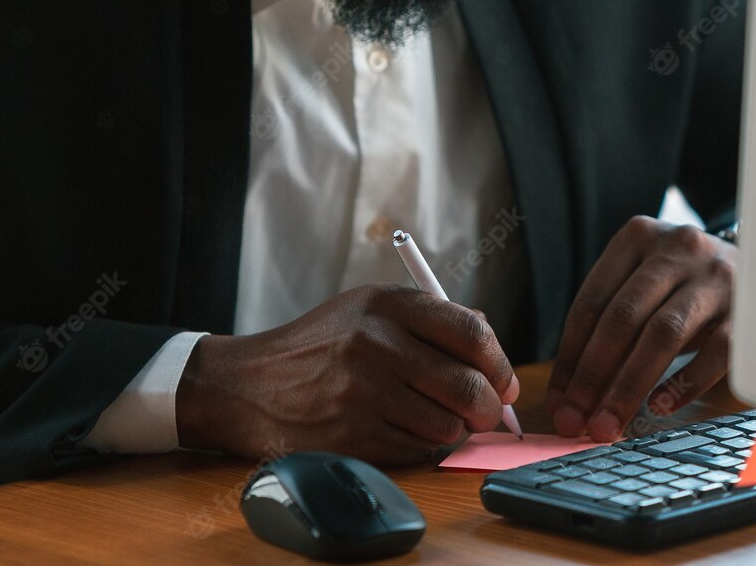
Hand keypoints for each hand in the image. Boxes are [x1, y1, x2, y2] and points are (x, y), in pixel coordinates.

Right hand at [175, 284, 519, 464]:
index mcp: (386, 304)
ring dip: (455, 431)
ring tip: (437, 420)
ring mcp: (362, 393)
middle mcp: (375, 344)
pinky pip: (417, 451)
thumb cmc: (320, 345)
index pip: (472, 333)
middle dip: (490, 408)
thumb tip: (493, 348)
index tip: (505, 382)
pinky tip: (405, 431)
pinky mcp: (352, 435)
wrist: (250, 384)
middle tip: (488, 413)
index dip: (501, 364)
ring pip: (448, 426)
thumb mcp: (368, 308)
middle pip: (468, 386)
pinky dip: (424, 448)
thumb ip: (430, 318)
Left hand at [547, 216, 733, 441]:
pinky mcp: (750, 307)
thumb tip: (572, 393)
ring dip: (629, 386)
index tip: (558, 402)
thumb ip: (612, 320)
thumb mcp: (647, 280)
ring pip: (663, 334)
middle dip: (592, 377)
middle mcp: (677, 248)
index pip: (591, 303)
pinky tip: (660, 408)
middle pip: (622, 318)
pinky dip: (684, 383)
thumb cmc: (687, 282)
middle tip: (576, 422)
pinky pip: (715, 352)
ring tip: (609, 425)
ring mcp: (716, 276)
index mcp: (638, 236)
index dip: (569, 358)